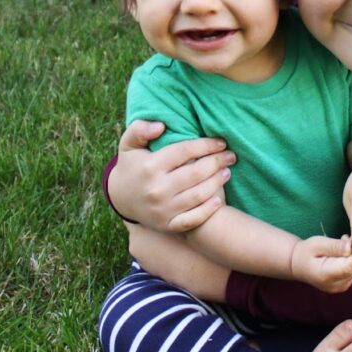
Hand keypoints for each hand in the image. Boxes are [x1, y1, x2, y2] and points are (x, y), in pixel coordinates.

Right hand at [109, 120, 236, 232]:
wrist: (121, 199)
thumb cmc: (132, 166)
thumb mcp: (128, 144)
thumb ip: (139, 129)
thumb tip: (161, 125)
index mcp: (150, 167)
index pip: (185, 151)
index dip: (207, 145)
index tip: (221, 142)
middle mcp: (156, 189)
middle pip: (196, 173)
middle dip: (217, 162)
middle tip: (231, 156)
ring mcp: (162, 210)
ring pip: (198, 195)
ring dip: (217, 183)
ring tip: (227, 172)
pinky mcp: (167, 225)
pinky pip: (192, 220)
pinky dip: (208, 210)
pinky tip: (219, 199)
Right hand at [290, 235, 351, 292]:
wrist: (298, 265)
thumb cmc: (306, 252)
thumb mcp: (317, 244)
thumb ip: (335, 246)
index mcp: (326, 276)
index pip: (351, 266)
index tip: (351, 238)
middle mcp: (335, 285)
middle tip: (344, 238)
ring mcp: (340, 287)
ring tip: (341, 244)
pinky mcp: (344, 285)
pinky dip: (351, 260)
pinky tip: (342, 253)